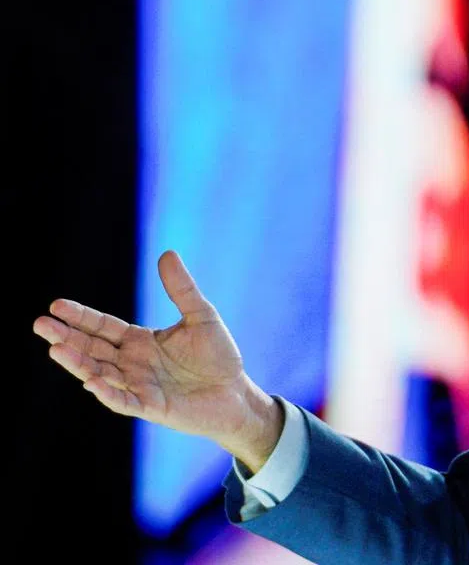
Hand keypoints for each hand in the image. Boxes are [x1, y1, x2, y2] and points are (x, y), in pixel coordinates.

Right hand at [32, 250, 282, 471]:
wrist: (236, 394)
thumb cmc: (218, 356)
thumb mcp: (202, 316)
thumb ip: (182, 290)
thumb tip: (167, 253)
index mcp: (140, 341)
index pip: (103, 327)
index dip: (81, 317)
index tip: (56, 305)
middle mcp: (132, 364)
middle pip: (92, 349)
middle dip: (66, 337)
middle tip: (39, 324)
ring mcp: (138, 386)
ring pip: (100, 374)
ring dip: (78, 363)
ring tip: (55, 350)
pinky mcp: (151, 407)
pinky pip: (125, 401)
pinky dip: (108, 393)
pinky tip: (91, 382)